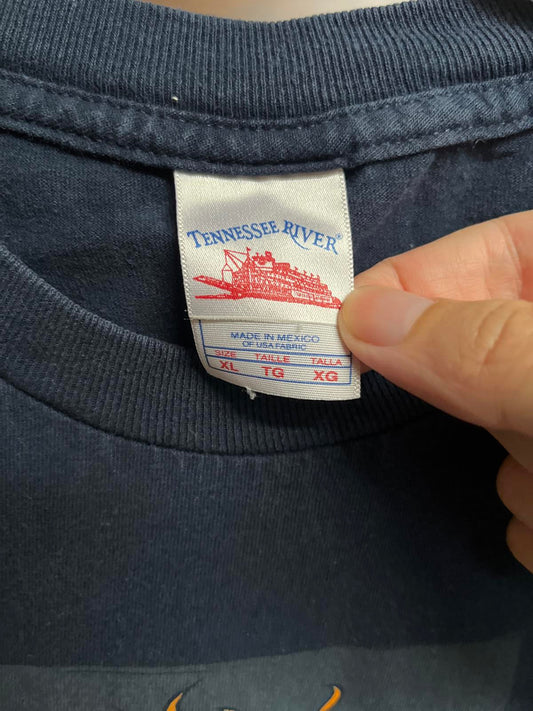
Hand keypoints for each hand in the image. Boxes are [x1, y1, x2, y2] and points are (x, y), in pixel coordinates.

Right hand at [338, 210, 532, 573]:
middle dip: (467, 392)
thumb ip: (477, 342)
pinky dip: (526, 509)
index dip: (419, 277)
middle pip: (484, 342)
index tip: (344, 326)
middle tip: (476, 413)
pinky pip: (521, 480)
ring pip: (498, 419)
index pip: (493, 246)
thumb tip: (359, 314)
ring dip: (507, 460)